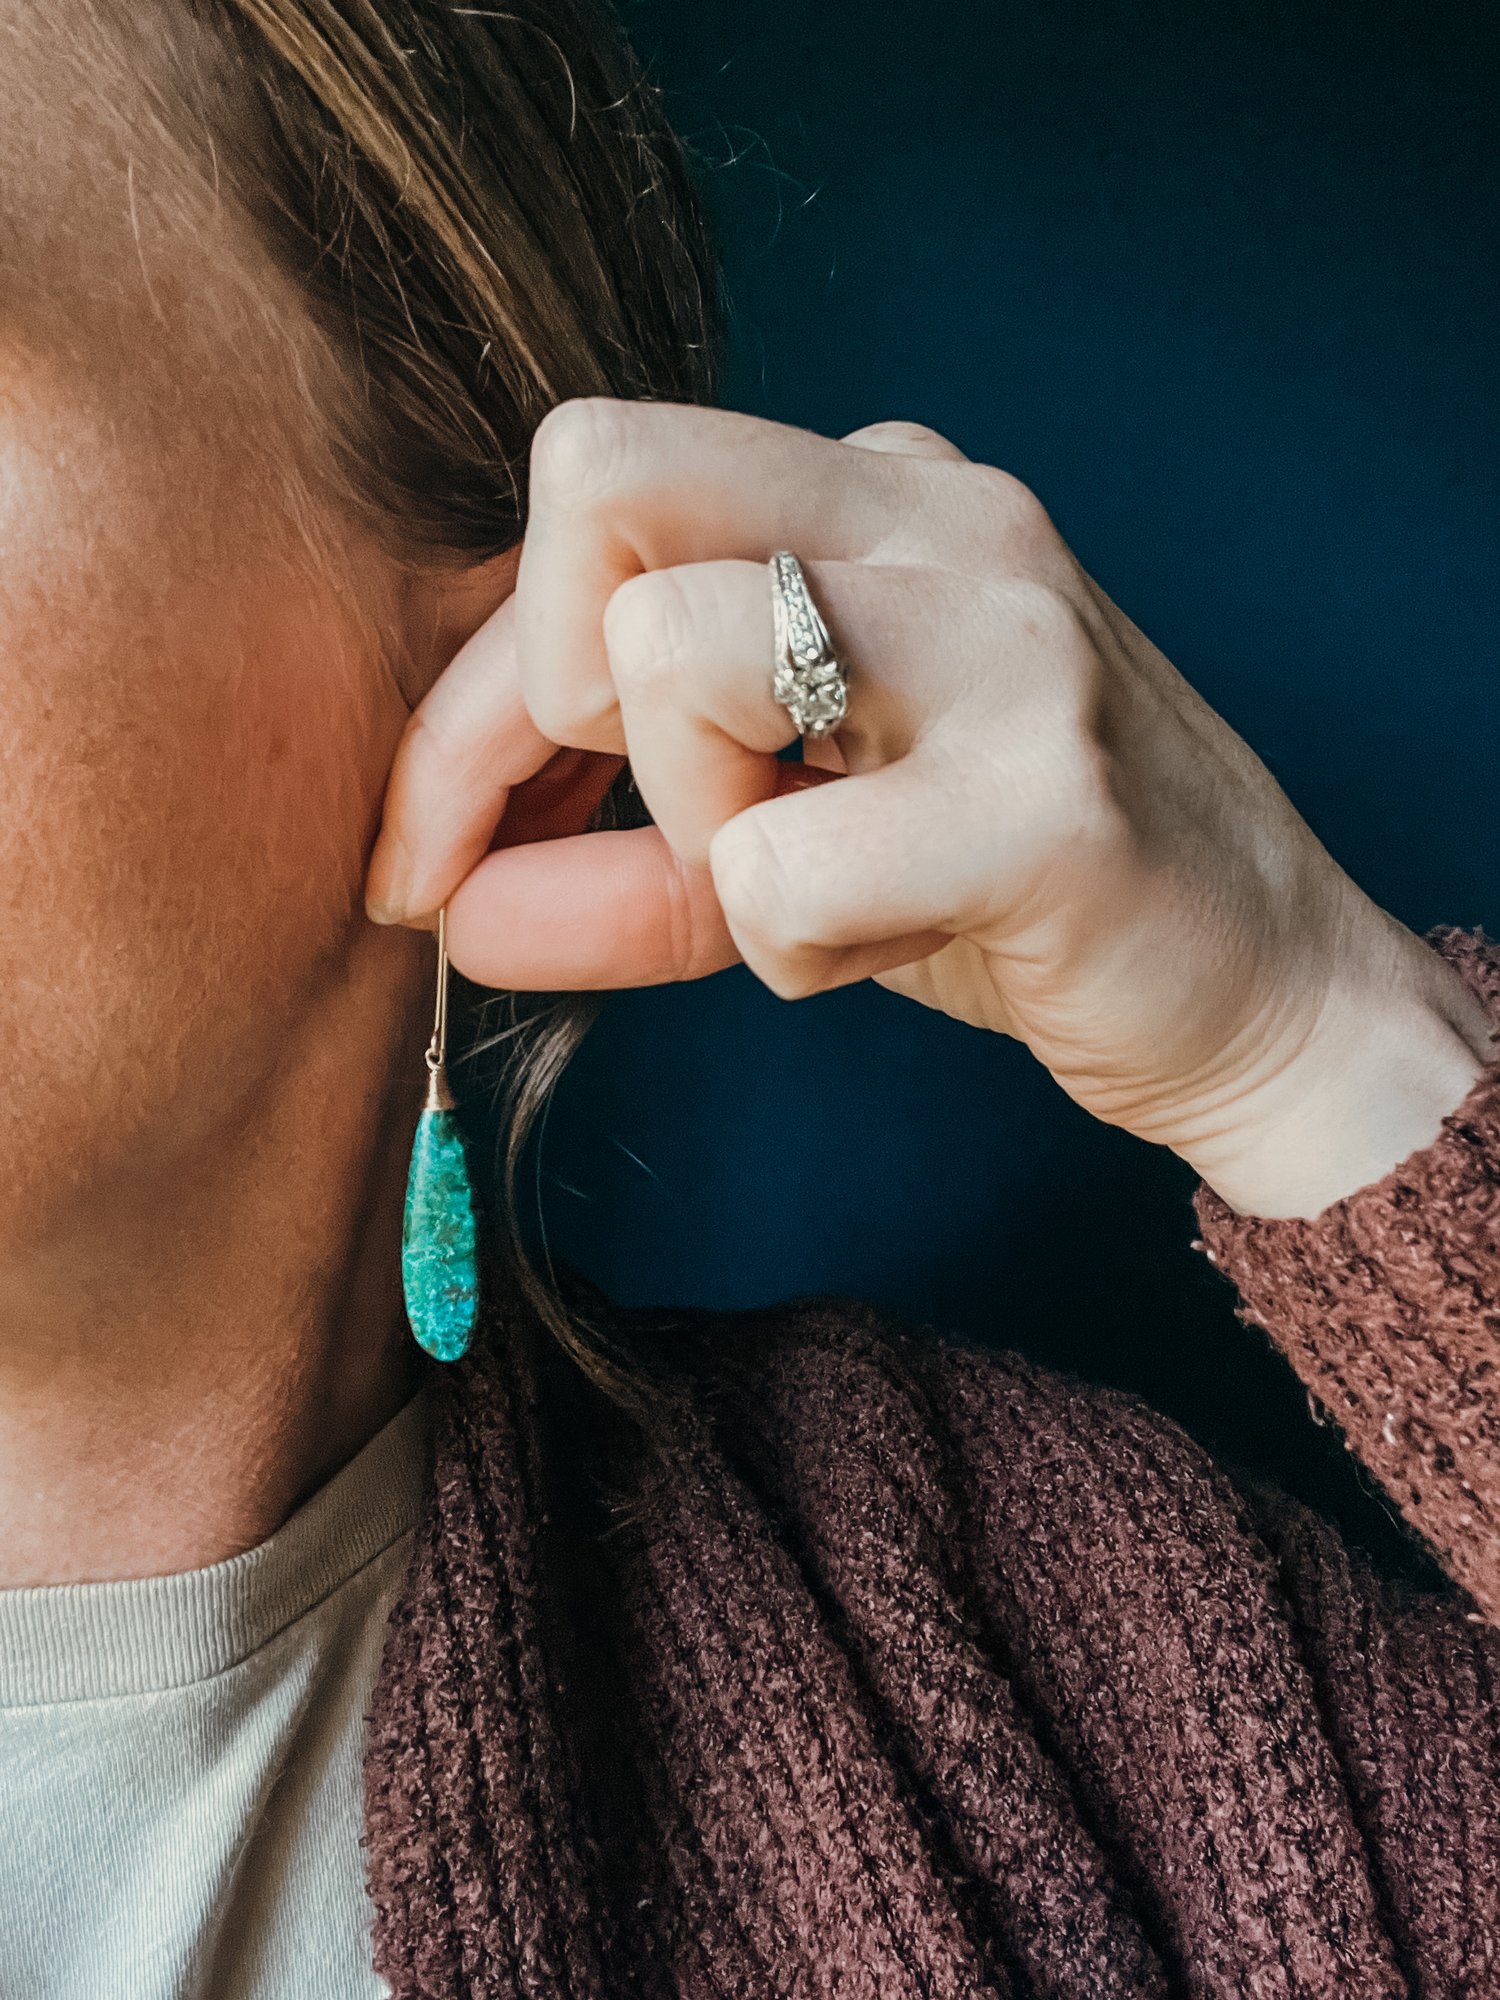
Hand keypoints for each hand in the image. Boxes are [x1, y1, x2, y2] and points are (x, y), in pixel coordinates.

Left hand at [365, 399, 1492, 1217]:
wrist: (1257, 987)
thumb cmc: (1005, 892)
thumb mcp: (784, 850)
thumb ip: (613, 864)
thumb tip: (444, 913)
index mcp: (868, 492)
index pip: (581, 494)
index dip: (466, 699)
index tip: (429, 854)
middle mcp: (936, 513)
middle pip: (594, 470)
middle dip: (549, 691)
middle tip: (652, 812)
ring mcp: (1006, 634)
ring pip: (671, 653)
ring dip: (695, 826)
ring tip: (818, 878)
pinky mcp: (1048, 798)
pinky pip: (776, 873)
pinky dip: (793, 950)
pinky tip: (903, 939)